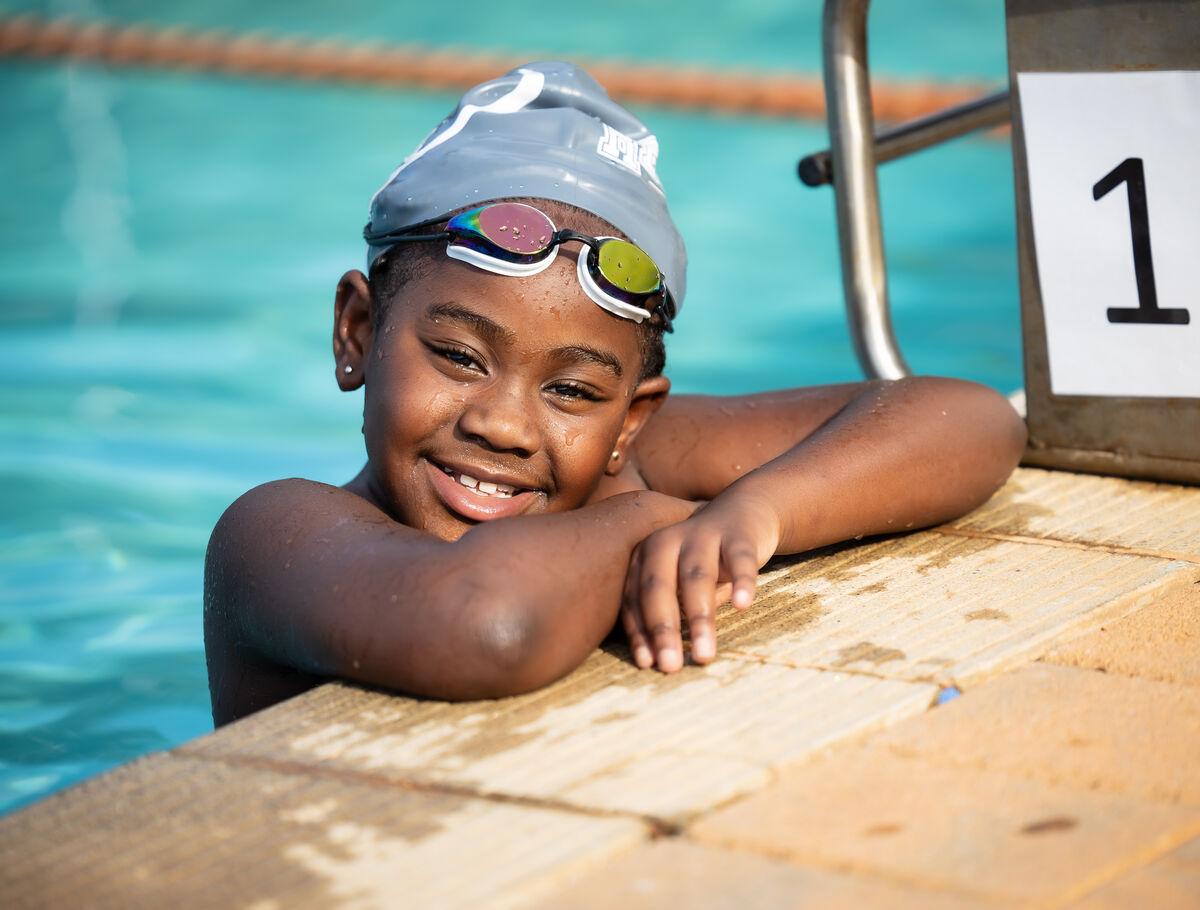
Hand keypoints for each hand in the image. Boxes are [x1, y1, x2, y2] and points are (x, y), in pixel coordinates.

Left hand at [620, 491, 780, 671]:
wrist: (743, 513)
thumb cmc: (701, 561)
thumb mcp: (676, 582)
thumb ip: (664, 612)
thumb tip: (654, 661)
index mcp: (645, 555)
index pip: (635, 597)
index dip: (640, 631)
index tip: (646, 664)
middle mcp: (668, 541)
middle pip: (660, 587)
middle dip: (664, 629)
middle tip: (670, 666)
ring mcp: (703, 535)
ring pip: (698, 578)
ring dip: (700, 618)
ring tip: (704, 654)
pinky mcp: (739, 535)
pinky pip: (739, 560)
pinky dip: (741, 582)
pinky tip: (741, 605)